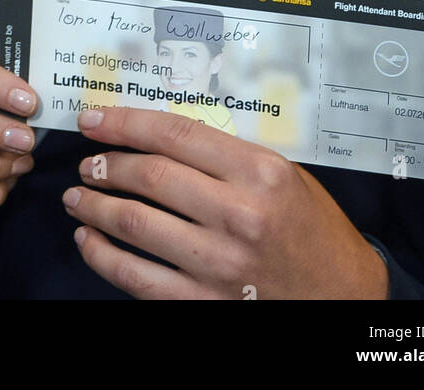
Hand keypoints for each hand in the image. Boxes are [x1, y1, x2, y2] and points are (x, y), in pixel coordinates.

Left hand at [63, 107, 389, 300]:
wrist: (344, 295)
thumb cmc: (312, 229)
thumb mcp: (283, 174)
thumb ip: (227, 154)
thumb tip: (159, 135)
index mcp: (259, 172)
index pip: (175, 135)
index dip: (126, 123)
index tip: (95, 120)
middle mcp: (238, 214)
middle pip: (150, 176)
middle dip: (106, 164)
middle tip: (87, 162)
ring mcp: (220, 263)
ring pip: (135, 224)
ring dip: (95, 207)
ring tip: (78, 197)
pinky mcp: (206, 303)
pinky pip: (137, 278)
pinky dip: (103, 257)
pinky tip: (89, 241)